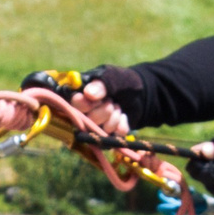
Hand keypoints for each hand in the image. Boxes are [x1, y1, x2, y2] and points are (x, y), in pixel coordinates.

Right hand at [0, 66, 138, 137]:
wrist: (140, 92)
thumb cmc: (120, 82)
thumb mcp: (112, 77)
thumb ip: (101, 84)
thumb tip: (88, 94)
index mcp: (76, 96)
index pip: (73, 106)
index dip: (86, 105)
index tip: (96, 98)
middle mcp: (80, 113)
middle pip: (88, 121)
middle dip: (105, 110)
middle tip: (110, 100)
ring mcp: (91, 127)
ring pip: (101, 131)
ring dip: (114, 117)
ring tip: (116, 107)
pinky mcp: (104, 137)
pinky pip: (113, 137)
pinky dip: (121, 126)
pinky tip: (122, 117)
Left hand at [188, 132, 213, 198]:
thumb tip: (198, 150)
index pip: (200, 171)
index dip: (195, 159)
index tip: (201, 149)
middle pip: (199, 176)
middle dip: (200, 163)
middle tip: (212, 152)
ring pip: (204, 180)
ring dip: (207, 169)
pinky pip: (212, 184)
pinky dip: (213, 175)